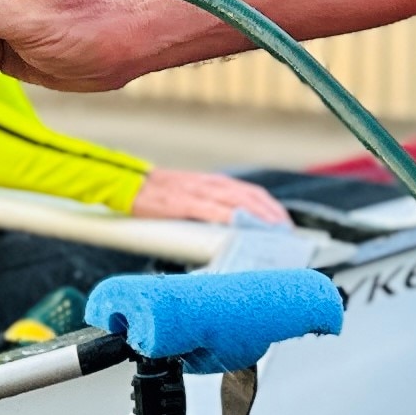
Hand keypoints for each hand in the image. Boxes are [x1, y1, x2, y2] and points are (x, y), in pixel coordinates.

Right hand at [130, 167, 287, 225]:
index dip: (270, 206)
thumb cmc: (159, 194)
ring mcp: (197, 192)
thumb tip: (232, 226)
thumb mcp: (191, 195)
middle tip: (285, 232)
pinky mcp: (182, 203)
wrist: (130, 186)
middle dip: (270, 213)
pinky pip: (210, 209)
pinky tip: (240, 225)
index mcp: (213, 182)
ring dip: (257, 215)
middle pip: (249, 195)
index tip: (283, 223)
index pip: (251, 192)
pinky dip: (228, 216)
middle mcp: (209, 184)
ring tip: (271, 231)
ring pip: (235, 200)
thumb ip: (211, 206)